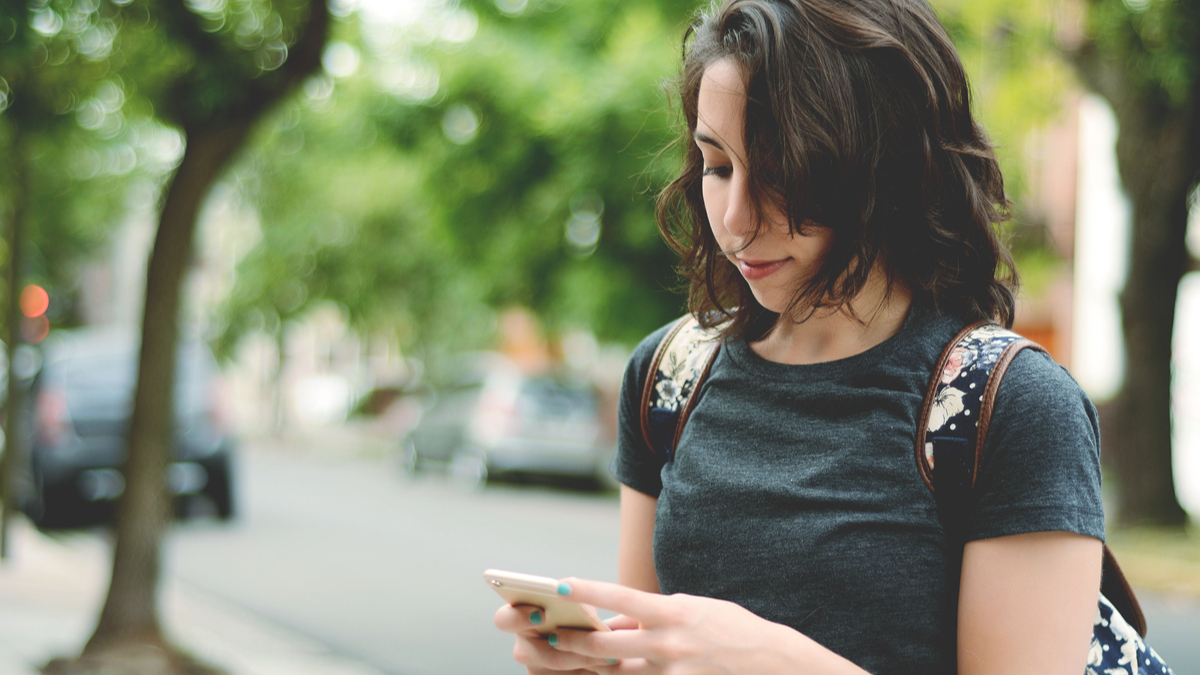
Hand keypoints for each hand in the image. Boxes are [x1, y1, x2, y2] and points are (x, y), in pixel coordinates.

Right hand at [494, 600, 632, 673]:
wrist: (599, 643)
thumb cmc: (584, 617)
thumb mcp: (580, 602)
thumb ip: (572, 595)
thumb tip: (572, 593)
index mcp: (520, 620)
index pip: (503, 620)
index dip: (518, 617)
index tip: (541, 614)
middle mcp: (523, 648)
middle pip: (533, 654)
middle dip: (567, 648)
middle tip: (593, 642)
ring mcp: (535, 670)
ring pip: (553, 671)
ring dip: (584, 664)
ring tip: (611, 656)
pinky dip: (587, 673)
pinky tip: (606, 666)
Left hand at [544, 577, 824, 674]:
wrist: (772, 664)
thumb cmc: (729, 629)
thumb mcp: (692, 609)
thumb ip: (650, 616)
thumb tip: (611, 624)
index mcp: (673, 613)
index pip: (623, 598)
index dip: (589, 590)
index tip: (561, 583)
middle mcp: (669, 645)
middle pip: (606, 646)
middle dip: (571, 641)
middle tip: (544, 634)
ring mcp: (672, 674)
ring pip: (615, 674)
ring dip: (584, 666)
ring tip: (554, 657)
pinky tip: (596, 674)